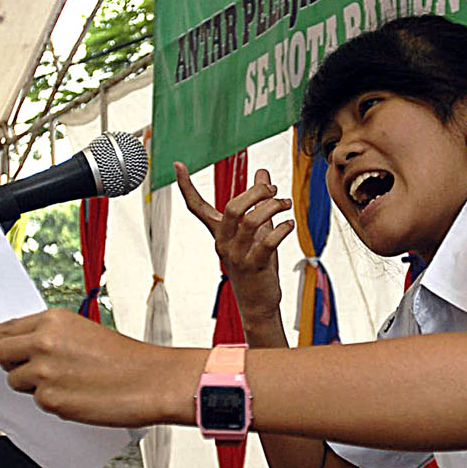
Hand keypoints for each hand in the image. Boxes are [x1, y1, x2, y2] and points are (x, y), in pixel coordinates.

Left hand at [0, 306, 190, 427]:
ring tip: (66, 382)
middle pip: (0, 354)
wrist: (151, 380)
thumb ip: (49, 334)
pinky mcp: (50, 399)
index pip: (5, 328)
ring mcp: (44, 372)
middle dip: (9, 363)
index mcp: (52, 319)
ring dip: (32, 385)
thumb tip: (19, 345)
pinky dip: (52, 402)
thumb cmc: (125, 358)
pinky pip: (36, 402)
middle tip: (30, 369)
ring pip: (15, 381)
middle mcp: (43, 342)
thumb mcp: (84, 331)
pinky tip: (76, 395)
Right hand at [174, 163, 293, 334]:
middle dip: (255, 193)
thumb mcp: (257, 231)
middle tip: (273, 190)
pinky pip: (267, 241)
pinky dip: (282, 228)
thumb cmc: (257, 263)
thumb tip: (264, 173)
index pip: (196, 207)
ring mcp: (237, 255)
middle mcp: (223, 242)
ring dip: (273, 208)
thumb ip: (258, 202)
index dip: (186, 186)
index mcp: (219, 232)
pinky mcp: (254, 266)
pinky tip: (289, 225)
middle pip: (232, 207)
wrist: (258, 303)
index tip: (177, 164)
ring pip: (251, 221)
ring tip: (286, 204)